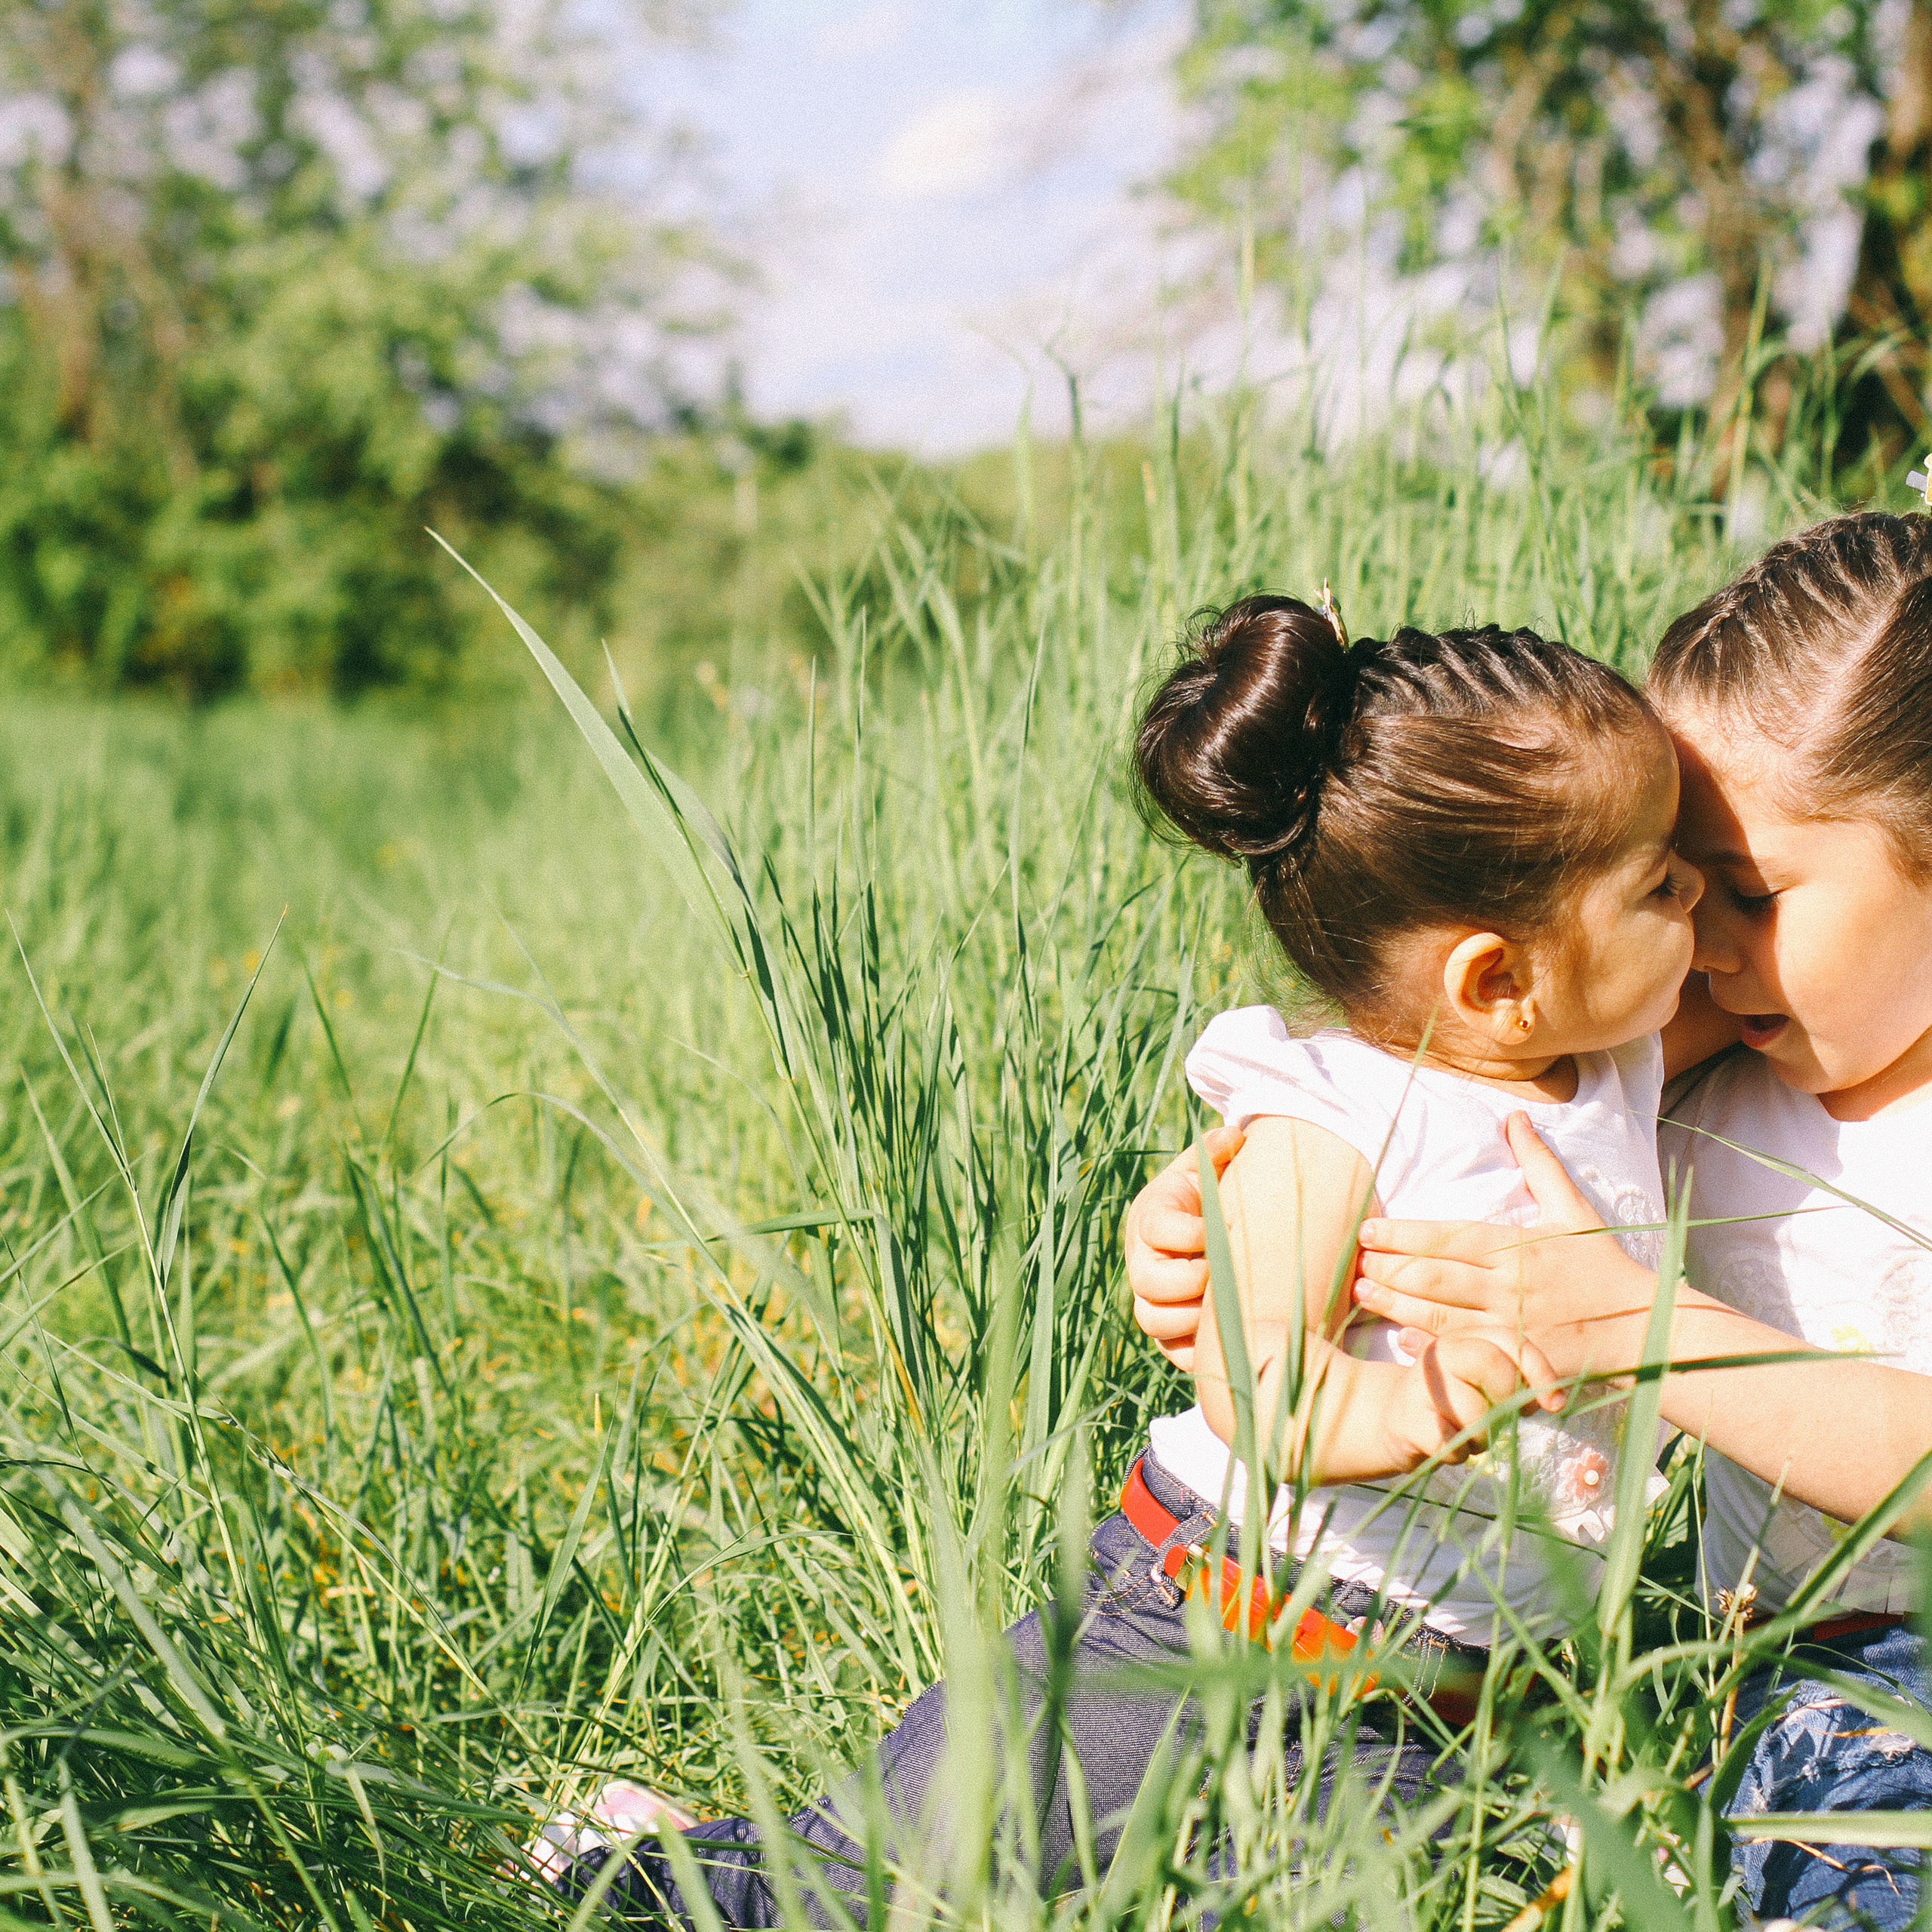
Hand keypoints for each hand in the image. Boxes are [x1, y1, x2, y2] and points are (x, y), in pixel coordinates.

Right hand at [1123, 1125, 1244, 1368]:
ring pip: (1153, 1319)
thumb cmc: (1210, 1194)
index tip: (1219, 1230)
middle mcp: (1142, 1260)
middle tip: (1224, 1274)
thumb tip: (1236, 1135)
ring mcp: (1150, 1298)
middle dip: (1189, 1280)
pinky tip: (1227, 1336)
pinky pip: (1171, 1350)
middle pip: (1147, 1282)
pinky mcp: (1166, 1331)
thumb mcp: (1210, 1168)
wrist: (1207, 1228)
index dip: (1190, 1234)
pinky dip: (1196, 1350)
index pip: (1156, 1229)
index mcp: (1151, 1217)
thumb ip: (1218, 1149)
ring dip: (1192, 1318)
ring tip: (1227, 1306)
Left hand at [1352, 1113, 1656, 1375]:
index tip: (1368, 1232)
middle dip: (1389, 1271)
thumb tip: (1514, 1117)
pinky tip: (1400, 1343)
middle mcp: (1510, 1286)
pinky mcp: (1519, 1363)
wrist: (1645, 1328)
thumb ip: (1538, 1164)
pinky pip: (1467, 1357)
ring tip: (1361, 1296)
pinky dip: (1432, 1351)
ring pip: (1442, 1317)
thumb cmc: (1603, 1264)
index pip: (1448, 1238)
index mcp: (1518, 1247)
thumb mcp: (1573, 1208)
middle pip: (1436, 1277)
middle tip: (1352, 1266)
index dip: (1403, 1235)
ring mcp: (1513, 1328)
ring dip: (1396, 1307)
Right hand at [1380, 1325, 1565, 1469]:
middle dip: (1507, 1400)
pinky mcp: (1409, 1421)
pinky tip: (1448, 1445)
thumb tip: (1552, 1399)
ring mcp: (1421, 1385)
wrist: (1393, 1422)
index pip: (1511, 1339)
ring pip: (1475, 1415)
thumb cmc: (1453, 1404)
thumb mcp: (1486, 1384)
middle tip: (1499, 1419)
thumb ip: (1518, 1380)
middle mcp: (1441, 1353)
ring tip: (1466, 1434)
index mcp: (1466, 1338)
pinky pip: (1453, 1444)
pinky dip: (1459, 1453)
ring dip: (1482, 1438)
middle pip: (1490, 1363)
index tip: (1554, 1404)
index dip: (1538, 1369)